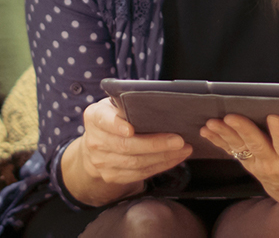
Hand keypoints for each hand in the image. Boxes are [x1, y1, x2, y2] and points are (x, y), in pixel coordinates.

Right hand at [62, 97, 192, 205]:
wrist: (96, 144)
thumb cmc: (113, 117)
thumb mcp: (115, 104)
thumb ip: (129, 103)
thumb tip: (162, 103)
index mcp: (94, 117)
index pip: (104, 120)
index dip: (117, 125)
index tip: (131, 129)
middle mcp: (95, 141)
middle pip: (126, 146)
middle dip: (155, 144)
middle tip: (179, 140)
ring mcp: (101, 162)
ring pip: (135, 163)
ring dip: (163, 157)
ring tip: (183, 149)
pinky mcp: (111, 176)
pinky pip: (138, 174)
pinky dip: (160, 166)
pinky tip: (174, 158)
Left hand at [200, 99, 278, 215]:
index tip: (274, 116)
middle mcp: (276, 164)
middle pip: (258, 146)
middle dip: (244, 130)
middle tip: (232, 116)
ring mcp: (260, 165)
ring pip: (241, 149)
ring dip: (225, 135)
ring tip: (212, 122)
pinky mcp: (250, 163)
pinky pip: (233, 151)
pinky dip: (219, 141)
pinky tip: (207, 130)